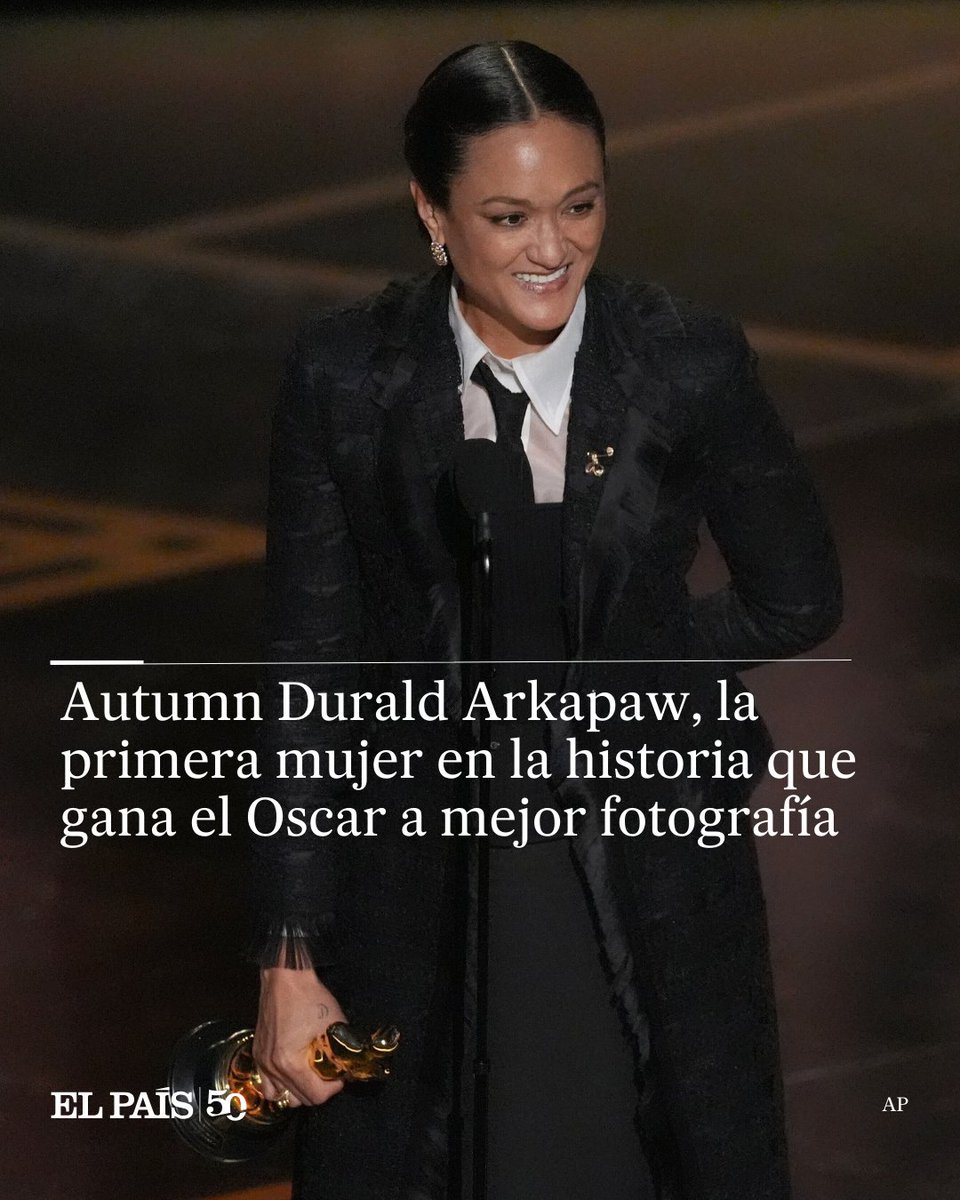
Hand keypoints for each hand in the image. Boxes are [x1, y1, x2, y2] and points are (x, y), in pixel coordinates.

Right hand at [253, 966, 347, 1106]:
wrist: (286, 977)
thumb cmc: (312, 998)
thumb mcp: (335, 1025)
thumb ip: (342, 1053)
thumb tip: (347, 1070)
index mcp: (291, 1063)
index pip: (316, 1096)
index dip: (334, 1087)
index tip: (340, 1074)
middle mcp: (273, 1068)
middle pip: (299, 1100)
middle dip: (319, 1089)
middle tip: (329, 1073)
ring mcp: (262, 1062)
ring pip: (282, 1096)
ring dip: (299, 1091)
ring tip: (311, 1074)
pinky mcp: (258, 1054)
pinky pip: (267, 1084)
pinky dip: (281, 1084)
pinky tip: (293, 1071)